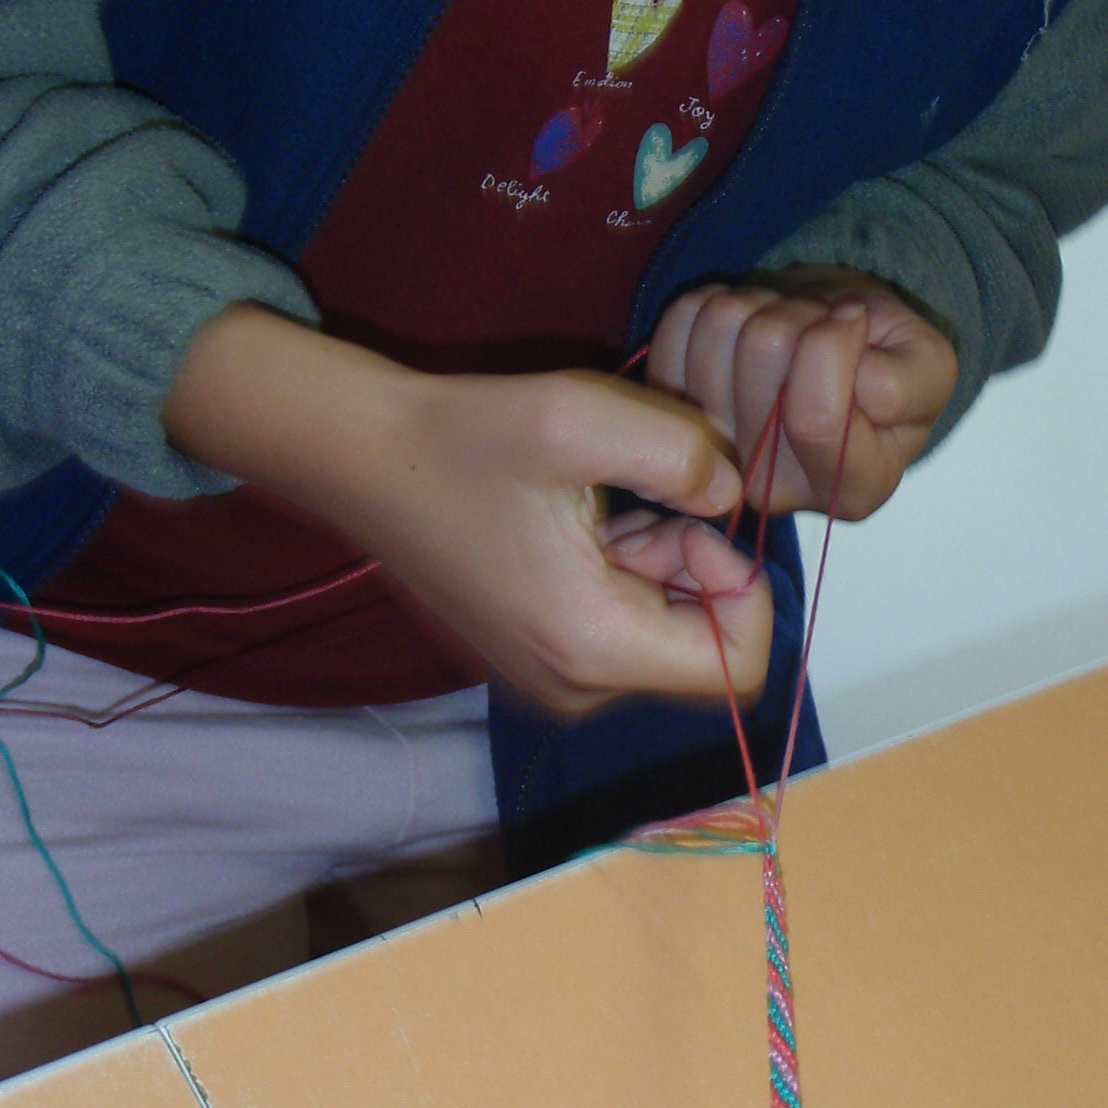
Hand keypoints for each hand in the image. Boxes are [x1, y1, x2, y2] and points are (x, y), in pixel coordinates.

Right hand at [163, 307, 771, 714]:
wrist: (364, 457)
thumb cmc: (465, 439)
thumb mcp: (584, 418)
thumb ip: (684, 453)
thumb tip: (730, 495)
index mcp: (594, 648)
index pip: (738, 667)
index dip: (743, 587)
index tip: (691, 520)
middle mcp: (577, 688)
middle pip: (702, 647)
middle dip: (694, 564)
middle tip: (639, 500)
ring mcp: (554, 679)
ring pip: (665, 631)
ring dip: (660, 560)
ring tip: (600, 501)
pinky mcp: (538, 655)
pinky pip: (623, 625)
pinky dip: (627, 569)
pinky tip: (578, 516)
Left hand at [646, 269, 957, 518]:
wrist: (841, 354)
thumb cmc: (889, 364)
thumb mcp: (928, 369)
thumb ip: (899, 377)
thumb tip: (839, 337)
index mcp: (854, 490)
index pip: (816, 416)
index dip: (837, 342)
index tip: (856, 321)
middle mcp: (773, 489)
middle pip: (763, 351)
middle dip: (801, 314)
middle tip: (821, 325)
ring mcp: (714, 449)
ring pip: (720, 325)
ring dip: (763, 303)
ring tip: (791, 325)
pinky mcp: (674, 407)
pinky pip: (679, 319)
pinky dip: (719, 299)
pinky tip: (750, 325)